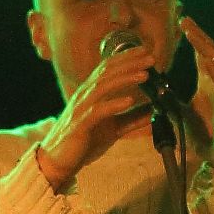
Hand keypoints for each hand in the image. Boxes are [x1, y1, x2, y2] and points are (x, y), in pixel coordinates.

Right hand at [35, 41, 157, 185]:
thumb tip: (155, 110)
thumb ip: (132, 118)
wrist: (57, 162)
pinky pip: (97, 111)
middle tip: (151, 58)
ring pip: (103, 86)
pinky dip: (113, 104)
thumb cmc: (84, 142)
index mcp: (91, 93)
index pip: (109, 68)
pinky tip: (128, 101)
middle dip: (130, 63)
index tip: (147, 51)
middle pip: (108, 72)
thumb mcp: (113, 128)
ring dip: (125, 78)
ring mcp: (81, 109)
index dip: (127, 57)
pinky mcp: (80, 125)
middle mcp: (85, 95)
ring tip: (144, 75)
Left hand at [176, 16, 213, 169]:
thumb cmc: (207, 137)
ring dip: (206, 48)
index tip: (182, 22)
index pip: (201, 55)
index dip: (194, 38)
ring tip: (194, 34)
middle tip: (185, 20)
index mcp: (208, 84)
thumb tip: (152, 94)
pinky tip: (207, 62)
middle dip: (198, 35)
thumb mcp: (182, 117)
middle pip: (210, 53)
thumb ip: (170, 104)